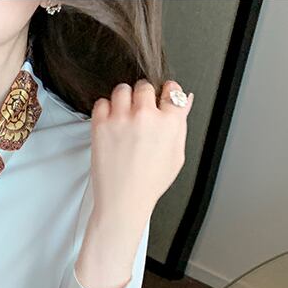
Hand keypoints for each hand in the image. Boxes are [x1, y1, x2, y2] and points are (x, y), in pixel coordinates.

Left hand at [89, 78, 193, 223]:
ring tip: (122, 117)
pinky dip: (104, 110)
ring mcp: (122, 120)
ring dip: (122, 100)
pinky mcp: (101, 126)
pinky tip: (110, 125)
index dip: (165, 93)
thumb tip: (186, 100)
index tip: (160, 98)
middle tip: (138, 114)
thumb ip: (181, 124)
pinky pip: (101, 103)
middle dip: (142, 97)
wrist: (123, 201)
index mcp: (170, 122)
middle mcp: (146, 117)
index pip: (171, 90)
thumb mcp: (176, 155)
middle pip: (144, 86)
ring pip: (121, 90)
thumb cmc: (149, 184)